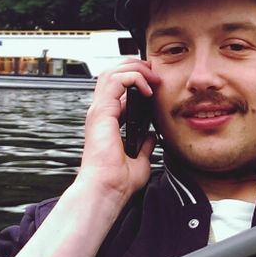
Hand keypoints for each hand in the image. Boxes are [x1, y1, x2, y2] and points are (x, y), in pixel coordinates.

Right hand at [78, 60, 161, 202]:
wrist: (107, 189)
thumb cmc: (118, 181)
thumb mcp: (140, 160)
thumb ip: (145, 146)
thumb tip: (151, 136)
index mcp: (108, 122)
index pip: (118, 88)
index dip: (137, 80)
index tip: (156, 85)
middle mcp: (101, 113)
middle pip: (113, 73)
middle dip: (136, 67)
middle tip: (155, 74)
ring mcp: (99, 111)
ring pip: (112, 72)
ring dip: (135, 69)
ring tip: (152, 77)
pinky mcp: (102, 112)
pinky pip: (116, 81)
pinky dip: (133, 78)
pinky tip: (147, 89)